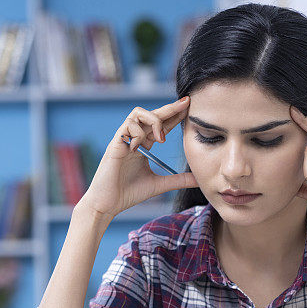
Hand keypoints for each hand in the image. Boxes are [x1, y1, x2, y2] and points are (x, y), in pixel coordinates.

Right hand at [79, 97, 197, 218]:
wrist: (107, 204)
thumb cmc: (128, 194)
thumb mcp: (160, 185)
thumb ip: (178, 180)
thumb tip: (199, 179)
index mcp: (143, 145)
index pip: (161, 125)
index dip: (175, 116)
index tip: (190, 109)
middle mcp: (134, 139)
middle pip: (152, 114)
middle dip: (170, 108)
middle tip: (186, 103)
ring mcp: (124, 139)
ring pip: (138, 113)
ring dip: (153, 120)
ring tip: (161, 137)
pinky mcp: (115, 144)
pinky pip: (127, 126)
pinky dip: (137, 132)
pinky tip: (140, 147)